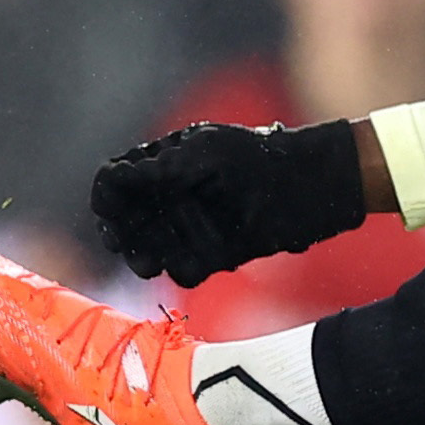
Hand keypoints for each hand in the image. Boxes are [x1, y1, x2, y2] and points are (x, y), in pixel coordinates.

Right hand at [91, 119, 369, 283]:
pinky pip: (185, 269)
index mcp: (166, 161)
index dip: (107, 200)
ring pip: (152, 248)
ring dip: (147, 257)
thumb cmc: (262, 160)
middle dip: (123, 236)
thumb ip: (160, 169)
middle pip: (128, 221)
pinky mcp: (216, 253)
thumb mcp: (207, 155)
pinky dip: (185, 268)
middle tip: (126, 248)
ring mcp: (193, 225)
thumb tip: (112, 177)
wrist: (317, 186)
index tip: (110, 215)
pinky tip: (194, 264)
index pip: (116, 182)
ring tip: (150, 263)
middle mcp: (174, 195)